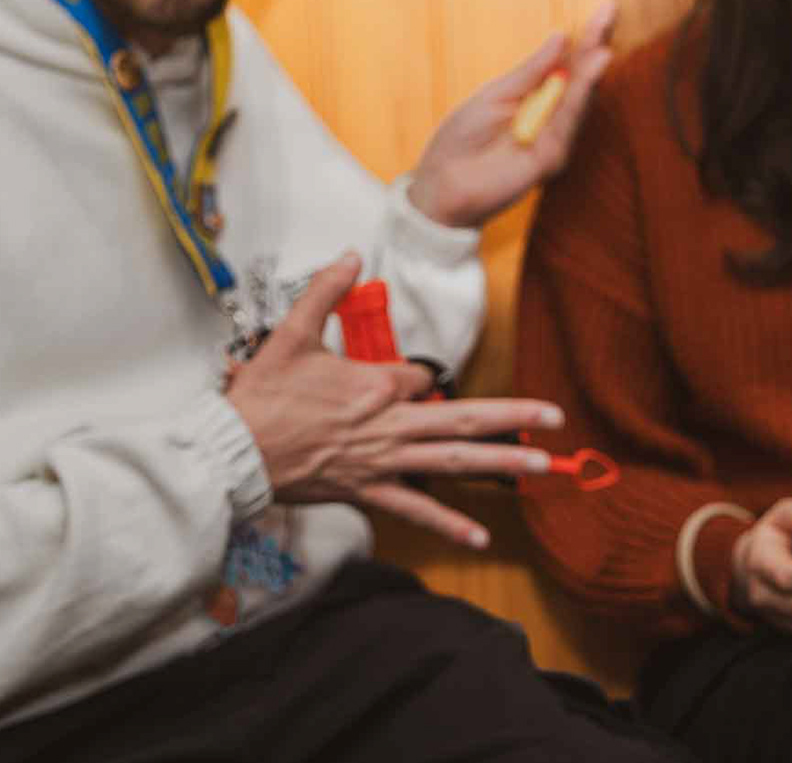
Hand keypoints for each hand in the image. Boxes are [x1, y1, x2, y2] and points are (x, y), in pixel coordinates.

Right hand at [225, 253, 565, 547]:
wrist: (236, 451)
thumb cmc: (262, 396)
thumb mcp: (291, 333)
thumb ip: (326, 290)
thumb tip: (352, 255)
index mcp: (375, 384)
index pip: (416, 376)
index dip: (414, 376)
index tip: (397, 380)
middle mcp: (389, 424)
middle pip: (462, 417)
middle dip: (513, 416)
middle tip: (555, 417)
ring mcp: (382, 462)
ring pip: (452, 460)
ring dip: (500, 461)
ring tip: (540, 465)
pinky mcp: (368, 491)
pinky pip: (415, 509)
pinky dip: (448, 524)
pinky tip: (479, 537)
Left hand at [406, 2, 617, 228]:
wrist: (442, 182)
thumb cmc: (462, 138)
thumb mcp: (495, 94)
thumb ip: (530, 71)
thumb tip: (560, 38)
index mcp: (535, 96)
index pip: (567, 63)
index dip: (585, 38)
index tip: (605, 9)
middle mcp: (550, 116)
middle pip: (580, 78)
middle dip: (595, 46)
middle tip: (610, 14)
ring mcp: (553, 138)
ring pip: (579, 100)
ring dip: (591, 73)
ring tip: (602, 48)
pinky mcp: (550, 159)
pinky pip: (566, 125)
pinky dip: (577, 100)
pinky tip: (588, 76)